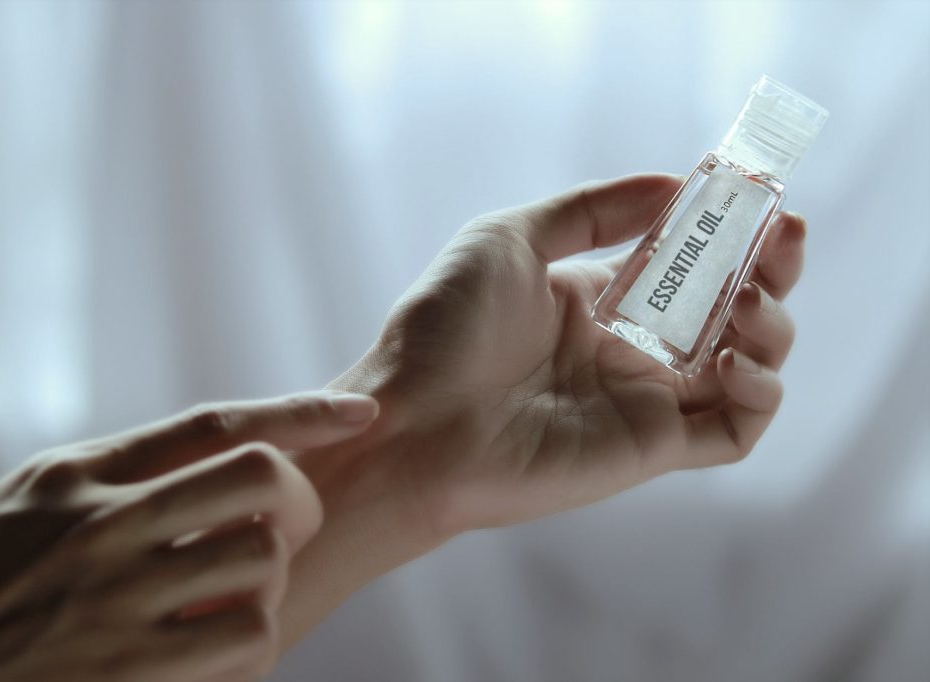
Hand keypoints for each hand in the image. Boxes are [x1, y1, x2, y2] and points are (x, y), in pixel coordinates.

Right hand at [0, 391, 378, 681]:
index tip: (360, 412)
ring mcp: (118, 600)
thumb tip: (205, 452)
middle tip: (285, 527)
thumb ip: (107, 474)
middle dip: (298, 498)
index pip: (213, 424)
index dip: (300, 411)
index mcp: (77, 475)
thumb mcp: (21, 507)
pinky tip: (218, 650)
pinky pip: (248, 639)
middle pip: (260, 476)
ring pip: (264, 558)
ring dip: (270, 580)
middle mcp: (102, 525)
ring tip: (237, 599)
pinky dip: (252, 642)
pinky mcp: (132, 672)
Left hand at [338, 173, 803, 530]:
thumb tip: (671, 184)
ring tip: (750, 300)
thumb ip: (590, 211)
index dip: (727, 232)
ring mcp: (642, 400)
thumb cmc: (443, 328)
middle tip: (783, 237)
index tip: (755, 194)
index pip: (685, 264)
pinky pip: (735, 432)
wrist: (412, 423)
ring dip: (772, 327)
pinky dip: (760, 396)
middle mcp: (627, 349)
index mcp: (596, 300)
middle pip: (729, 310)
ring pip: (746, 366)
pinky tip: (737, 360)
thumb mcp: (508, 238)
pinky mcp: (651, 448)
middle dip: (769, 270)